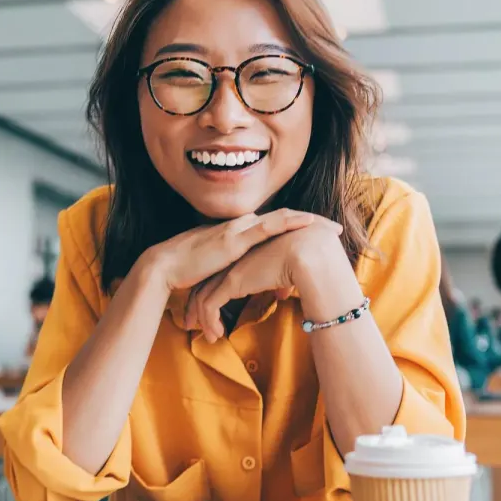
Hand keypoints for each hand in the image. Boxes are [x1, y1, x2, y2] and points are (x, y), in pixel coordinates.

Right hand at [143, 209, 338, 291]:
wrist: (165, 266)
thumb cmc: (187, 269)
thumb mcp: (218, 269)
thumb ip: (235, 271)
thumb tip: (249, 282)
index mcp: (238, 231)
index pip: (274, 224)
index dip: (297, 225)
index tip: (319, 230)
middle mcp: (241, 225)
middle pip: (284, 218)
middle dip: (311, 221)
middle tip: (334, 227)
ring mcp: (239, 229)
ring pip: (281, 219)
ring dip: (308, 221)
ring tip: (330, 227)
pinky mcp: (235, 239)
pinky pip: (268, 227)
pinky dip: (289, 224)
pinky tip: (307, 224)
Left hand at [186, 221, 343, 341]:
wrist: (309, 252)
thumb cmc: (307, 258)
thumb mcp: (290, 272)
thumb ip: (280, 282)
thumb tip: (281, 293)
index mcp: (244, 254)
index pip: (219, 273)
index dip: (211, 291)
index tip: (207, 309)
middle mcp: (234, 259)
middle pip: (204, 283)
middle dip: (195, 305)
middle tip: (191, 323)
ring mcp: (231, 269)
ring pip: (202, 296)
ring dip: (202, 319)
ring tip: (207, 336)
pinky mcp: (231, 281)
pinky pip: (210, 306)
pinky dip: (210, 322)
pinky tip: (216, 336)